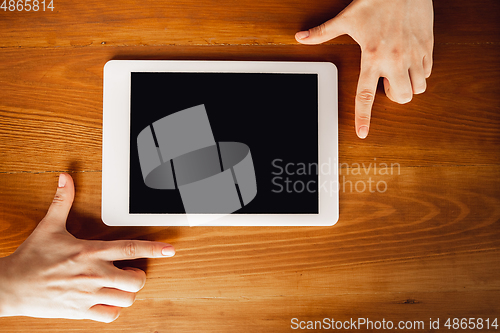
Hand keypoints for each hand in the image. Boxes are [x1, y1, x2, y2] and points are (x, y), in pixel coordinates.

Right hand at [0, 173, 174, 322]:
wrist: (10, 286)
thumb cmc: (32, 257)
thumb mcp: (49, 226)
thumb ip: (62, 201)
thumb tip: (65, 177)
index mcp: (90, 252)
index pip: (131, 248)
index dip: (154, 249)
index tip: (170, 250)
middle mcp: (94, 274)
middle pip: (136, 280)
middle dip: (139, 275)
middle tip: (129, 271)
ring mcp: (88, 295)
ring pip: (126, 299)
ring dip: (128, 293)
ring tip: (118, 285)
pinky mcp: (80, 311)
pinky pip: (110, 316)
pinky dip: (114, 310)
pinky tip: (107, 300)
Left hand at [296, 0, 433, 138]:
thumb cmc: (377, 0)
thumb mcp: (347, 18)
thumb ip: (323, 32)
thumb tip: (302, 38)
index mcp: (372, 56)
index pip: (366, 95)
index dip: (363, 117)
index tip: (363, 133)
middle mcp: (395, 60)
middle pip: (401, 98)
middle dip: (393, 97)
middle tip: (385, 81)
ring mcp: (415, 55)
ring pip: (417, 89)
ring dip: (408, 86)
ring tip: (398, 71)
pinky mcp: (428, 47)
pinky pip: (428, 72)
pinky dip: (419, 73)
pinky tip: (410, 60)